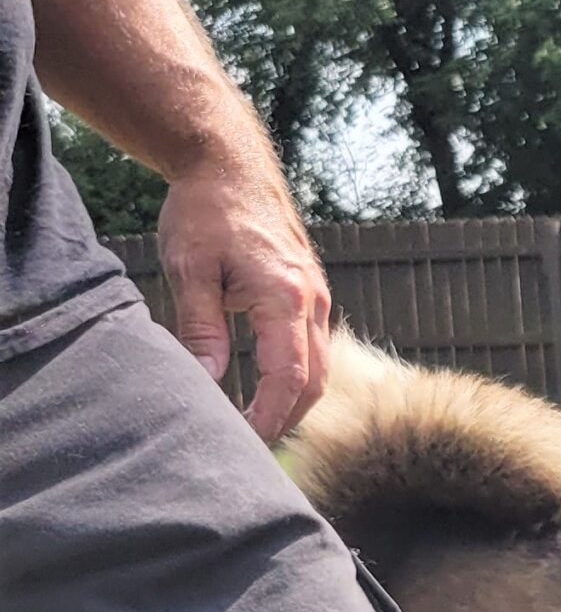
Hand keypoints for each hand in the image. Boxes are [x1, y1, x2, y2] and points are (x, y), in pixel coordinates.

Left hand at [156, 151, 331, 441]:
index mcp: (285, 296)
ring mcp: (319, 297)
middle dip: (286, 419)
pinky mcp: (313, 295)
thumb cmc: (205, 211)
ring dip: (294, 401)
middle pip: (315, 382)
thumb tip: (209, 382)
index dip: (268, 416)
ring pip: (321, 368)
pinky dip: (298, 378)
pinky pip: (315, 348)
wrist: (231, 165)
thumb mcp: (189, 269)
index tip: (244, 441)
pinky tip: (267, 389)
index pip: (289, 376)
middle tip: (248, 446)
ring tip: (256, 424)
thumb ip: (201, 328)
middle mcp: (313, 300)